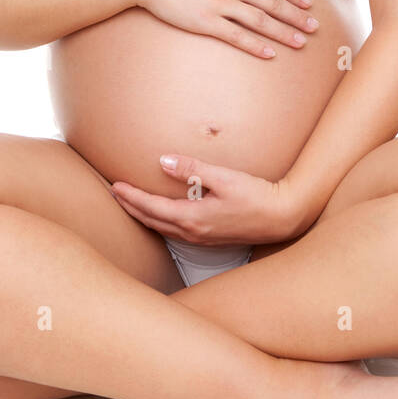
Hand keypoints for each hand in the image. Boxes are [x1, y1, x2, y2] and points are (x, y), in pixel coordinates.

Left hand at [110, 152, 301, 245]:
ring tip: (130, 204)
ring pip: (162, 228)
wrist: (283, 218)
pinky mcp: (210, 237)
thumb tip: (163, 160)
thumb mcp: (225, 177)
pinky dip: (159, 222)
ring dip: (143, 216)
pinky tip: (160, 215)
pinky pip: (175, 231)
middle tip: (114, 194)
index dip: (131, 197)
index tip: (115, 186)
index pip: (151, 208)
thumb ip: (192, 168)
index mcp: (193, 218)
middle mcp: (193, 232)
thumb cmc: (257, 196)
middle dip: (131, 207)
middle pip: (151, 221)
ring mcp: (202, 238)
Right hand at [130, 0, 319, 57]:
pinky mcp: (206, 21)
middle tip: (315, 27)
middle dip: (297, 16)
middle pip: (273, 3)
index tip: (308, 4)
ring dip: (284, 33)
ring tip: (300, 43)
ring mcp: (221, 3)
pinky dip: (256, 46)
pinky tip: (270, 54)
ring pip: (261, 21)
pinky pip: (237, 36)